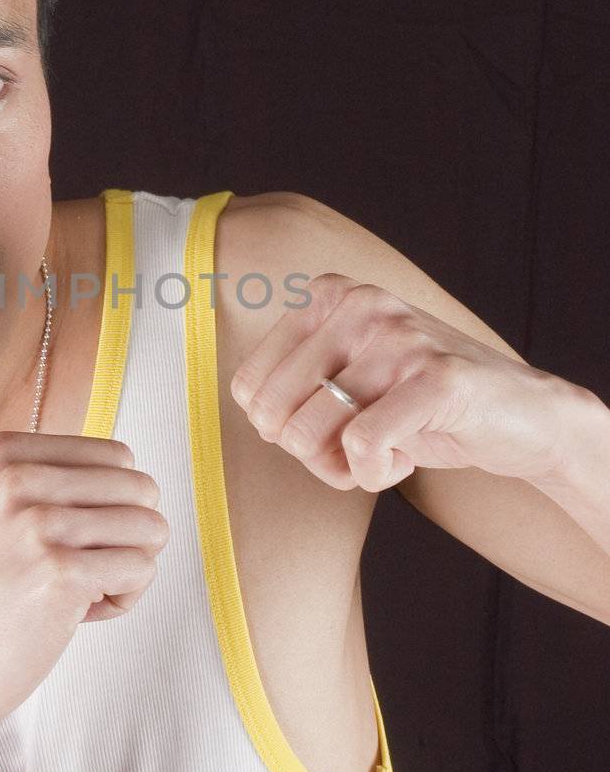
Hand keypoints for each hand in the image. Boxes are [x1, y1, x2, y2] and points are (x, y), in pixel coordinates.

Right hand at [0, 430, 168, 742]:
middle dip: (128, 536)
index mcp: (3, 454)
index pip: (118, 457)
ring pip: (150, 528)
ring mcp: (37, 525)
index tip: (72, 540)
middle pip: (140, 489)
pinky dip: (123, 598)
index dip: (112, 505)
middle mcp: (17, 479)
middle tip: (84, 569)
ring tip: (79, 592)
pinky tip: (79, 613)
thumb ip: (38, 476)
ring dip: (127, 569)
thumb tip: (124, 464)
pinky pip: (141, 569)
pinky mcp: (59, 573)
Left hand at [229, 273, 565, 492]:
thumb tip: (247, 407)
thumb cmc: (420, 404)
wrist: (523, 415)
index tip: (326, 431)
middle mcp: (361, 304)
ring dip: (344, 467)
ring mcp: (400, 337)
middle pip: (273, 413)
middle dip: (308, 453)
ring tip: (384, 453)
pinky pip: (361, 448)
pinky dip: (373, 476)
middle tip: (356, 450)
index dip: (279, 431)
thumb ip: (294, 382)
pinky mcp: (437, 378)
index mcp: (329, 295)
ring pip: (310, 432)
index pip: (247, 387)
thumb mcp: (349, 377)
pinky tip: (404, 461)